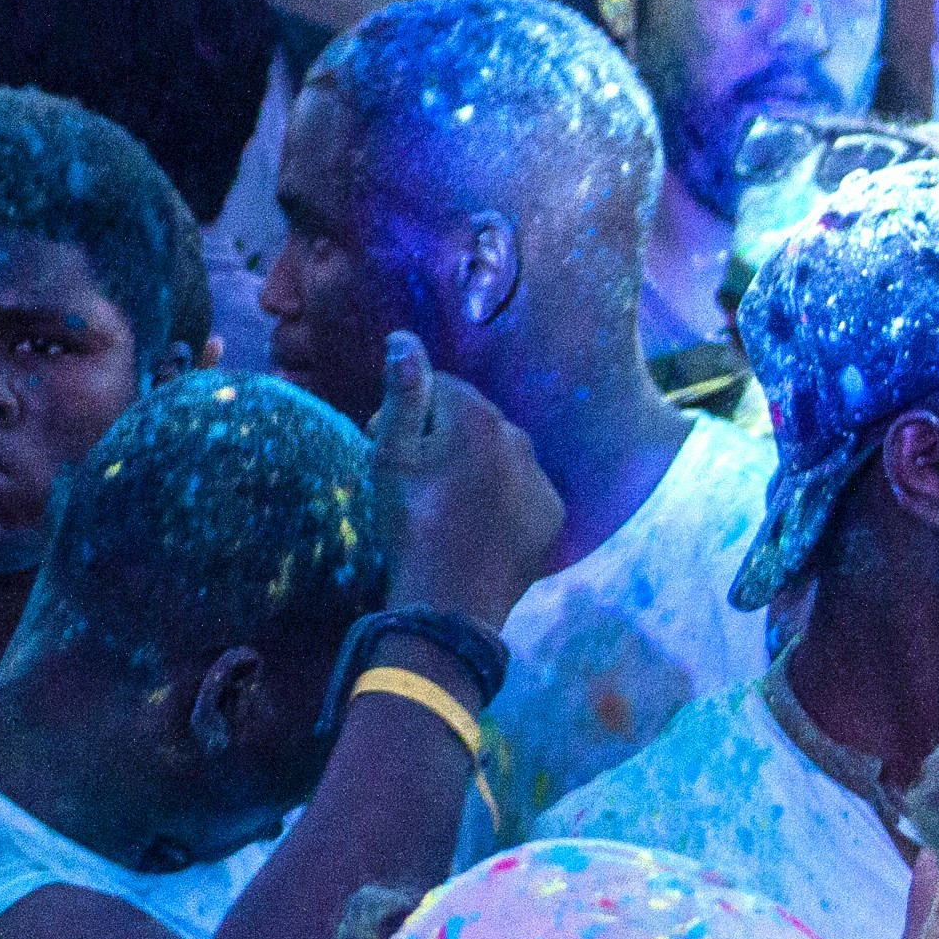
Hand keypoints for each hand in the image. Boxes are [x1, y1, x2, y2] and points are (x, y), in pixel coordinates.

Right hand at [374, 331, 559, 628]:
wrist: (450, 602)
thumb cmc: (411, 522)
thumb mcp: (391, 456)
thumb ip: (401, 393)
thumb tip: (403, 336)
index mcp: (478, 417)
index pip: (441, 387)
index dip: (409, 411)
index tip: (386, 444)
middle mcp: (520, 437)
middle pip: (473, 418)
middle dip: (443, 434)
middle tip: (413, 476)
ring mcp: (541, 477)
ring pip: (500, 453)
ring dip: (474, 464)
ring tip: (445, 503)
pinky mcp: (552, 513)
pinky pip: (523, 488)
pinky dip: (502, 495)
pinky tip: (476, 522)